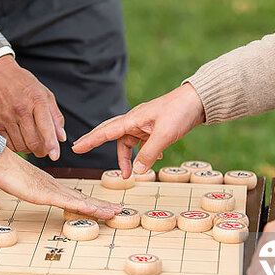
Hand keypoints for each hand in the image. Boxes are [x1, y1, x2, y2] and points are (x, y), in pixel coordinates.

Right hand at [0, 55, 64, 159]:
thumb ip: (55, 116)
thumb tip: (61, 138)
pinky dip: (16, 147)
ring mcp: (5, 117)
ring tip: (32, 142)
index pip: (45, 126)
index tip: (55, 156)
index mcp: (36, 100)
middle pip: (33, 141)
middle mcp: (20, 109)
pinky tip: (19, 140)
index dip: (51, 144)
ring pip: (21, 146)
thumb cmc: (24, 84)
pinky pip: (7, 145)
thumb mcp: (45, 94)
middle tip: (44, 150)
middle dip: (42, 151)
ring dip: (29, 150)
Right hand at [0, 148, 121, 218]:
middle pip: (82, 198)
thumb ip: (32, 187)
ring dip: (97, 207)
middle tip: (118, 212)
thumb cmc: (7, 170)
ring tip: (113, 213)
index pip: (76, 195)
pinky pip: (66, 201)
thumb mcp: (23, 183)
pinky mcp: (44, 193)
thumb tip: (37, 192)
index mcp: (51, 185)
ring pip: (79, 201)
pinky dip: (81, 206)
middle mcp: (55, 187)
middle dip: (101, 205)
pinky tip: (92, 210)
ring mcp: (50, 190)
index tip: (104, 207)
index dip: (91, 202)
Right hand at [72, 83, 204, 177]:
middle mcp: (135, 120)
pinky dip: (144, 152)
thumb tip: (137, 171)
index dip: (90, 140)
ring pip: (128, 141)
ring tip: (132, 174)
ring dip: (128, 157)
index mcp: (133, 119)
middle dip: (97, 143)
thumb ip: (149, 153)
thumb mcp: (165, 135)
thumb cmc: (181, 111)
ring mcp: (144, 123)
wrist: (198, 100)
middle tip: (81, 149)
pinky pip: (142, 141)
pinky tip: (156, 158)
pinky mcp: (154, 126)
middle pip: (110, 133)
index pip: (106, 131)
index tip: (76, 147)